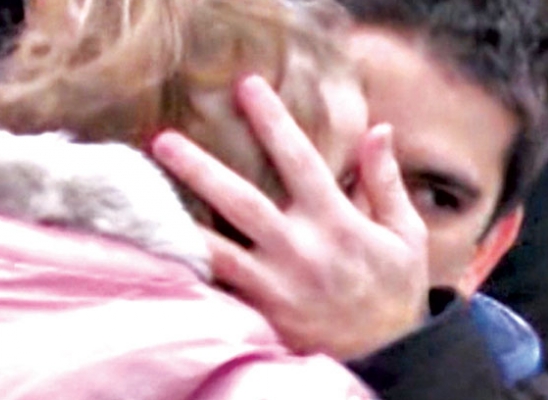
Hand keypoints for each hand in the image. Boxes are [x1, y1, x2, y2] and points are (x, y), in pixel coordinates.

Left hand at [151, 76, 430, 360]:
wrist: (389, 357)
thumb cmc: (394, 289)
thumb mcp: (405, 234)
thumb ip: (386, 181)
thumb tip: (379, 129)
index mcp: (336, 223)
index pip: (300, 160)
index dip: (273, 121)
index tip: (247, 86)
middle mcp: (300, 251)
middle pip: (241, 203)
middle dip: (200, 169)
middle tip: (163, 140)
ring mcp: (276, 286)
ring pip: (218, 250)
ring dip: (180, 221)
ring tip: (142, 199)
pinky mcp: (261, 314)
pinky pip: (218, 289)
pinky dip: (188, 269)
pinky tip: (156, 251)